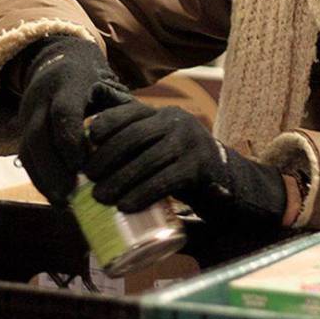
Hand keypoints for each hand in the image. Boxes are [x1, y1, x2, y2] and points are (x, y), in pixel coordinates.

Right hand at [16, 35, 130, 204]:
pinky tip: (55, 195)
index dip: (70, 140)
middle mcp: (43, 96)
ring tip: (62, 202)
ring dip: (43, 178)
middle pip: (39, 135)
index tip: (82, 166)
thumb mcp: (112, 89)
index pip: (64, 112)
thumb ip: (122, 115)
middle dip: (53, 168)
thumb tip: (136, 151)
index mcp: (70, 83)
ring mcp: (29, 110)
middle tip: (69, 196)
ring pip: (27, 147)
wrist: (61, 60)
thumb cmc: (96, 81)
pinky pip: (25, 155)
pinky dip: (39, 177)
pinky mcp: (22, 125)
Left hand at [84, 103, 286, 231]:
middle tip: (88, 180)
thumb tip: (88, 168)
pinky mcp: (199, 167)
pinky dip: (142, 194)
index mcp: (165, 115)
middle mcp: (178, 122)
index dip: (106, 124)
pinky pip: (165, 180)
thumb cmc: (186, 170)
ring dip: (119, 180)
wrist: (233, 183)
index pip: (130, 112)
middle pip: (133, 136)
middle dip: (105, 158)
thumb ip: (139, 151)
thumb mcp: (164, 151)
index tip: (85, 142)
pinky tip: (126, 206)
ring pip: (146, 160)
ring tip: (100, 198)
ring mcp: (191, 143)